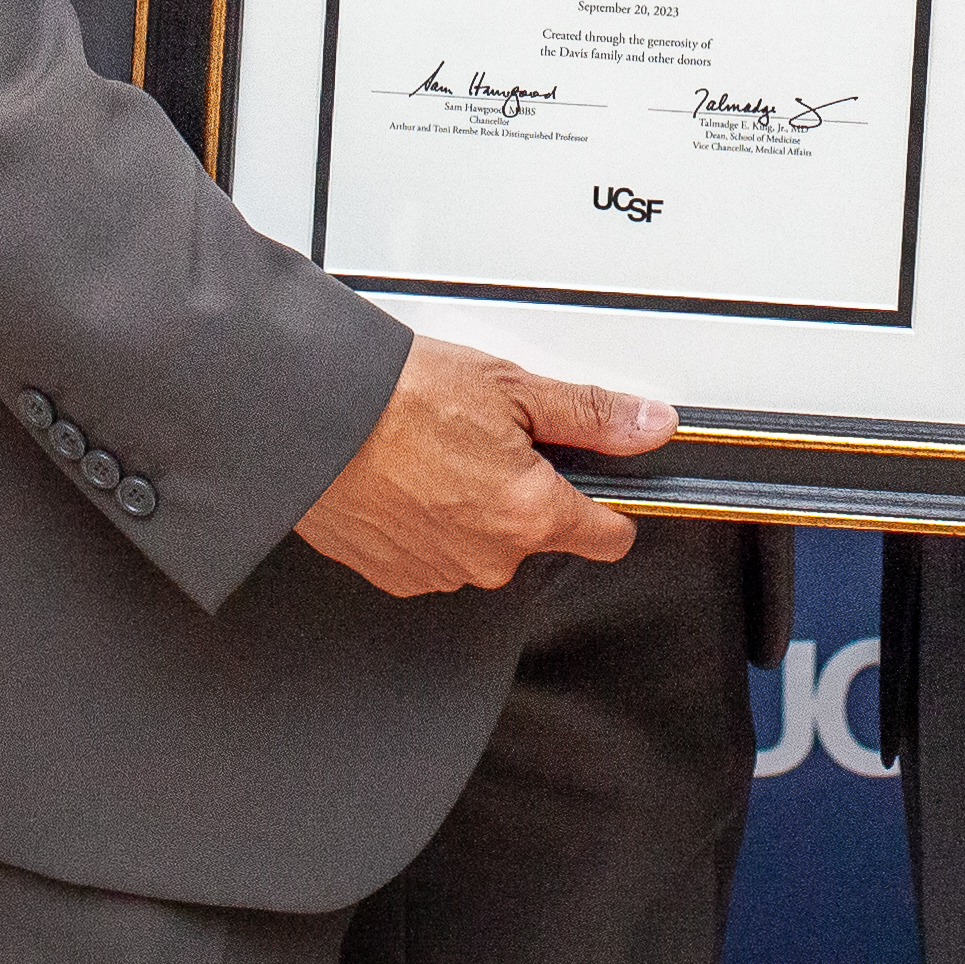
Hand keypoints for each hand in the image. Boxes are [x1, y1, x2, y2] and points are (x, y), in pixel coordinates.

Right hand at [293, 335, 673, 595]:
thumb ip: (590, 414)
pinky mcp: (394, 575)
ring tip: (443, 450)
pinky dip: (431, 520)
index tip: (607, 489)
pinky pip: (435, 551)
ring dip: (475, 506)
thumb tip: (648, 424)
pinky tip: (411, 476)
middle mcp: (489, 557)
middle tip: (494, 437)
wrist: (316, 418)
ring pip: (484, 542)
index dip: (611, 506)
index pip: (607, 536)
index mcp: (529, 513)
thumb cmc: (404, 397)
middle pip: (537, 532)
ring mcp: (439, 571)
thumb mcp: (515, 388)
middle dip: (526, 491)